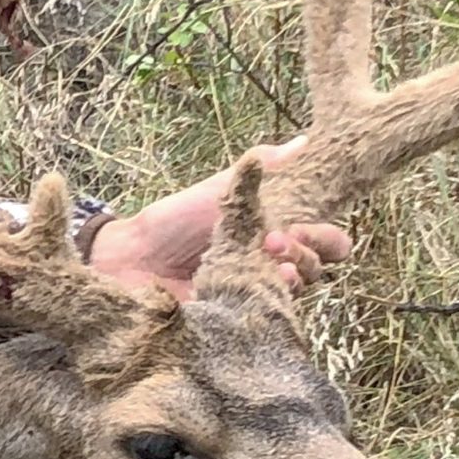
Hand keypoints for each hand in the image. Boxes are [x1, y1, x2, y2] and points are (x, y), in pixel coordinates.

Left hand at [83, 139, 351, 299]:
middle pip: (316, 269)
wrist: (131, 258)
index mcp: (273, 237)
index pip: (324, 243)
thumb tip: (303, 141)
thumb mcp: (218, 191)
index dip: (326, 237)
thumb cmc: (173, 222)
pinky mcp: (236, 317)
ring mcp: (255, 295)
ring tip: (275, 264)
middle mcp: (270, 269)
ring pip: (296, 294)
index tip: (302, 226)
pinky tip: (261, 287)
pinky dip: (268, 299)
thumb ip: (258, 170)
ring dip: (294, 276)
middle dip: (307, 252)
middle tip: (275, 241)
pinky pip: (265, 315)